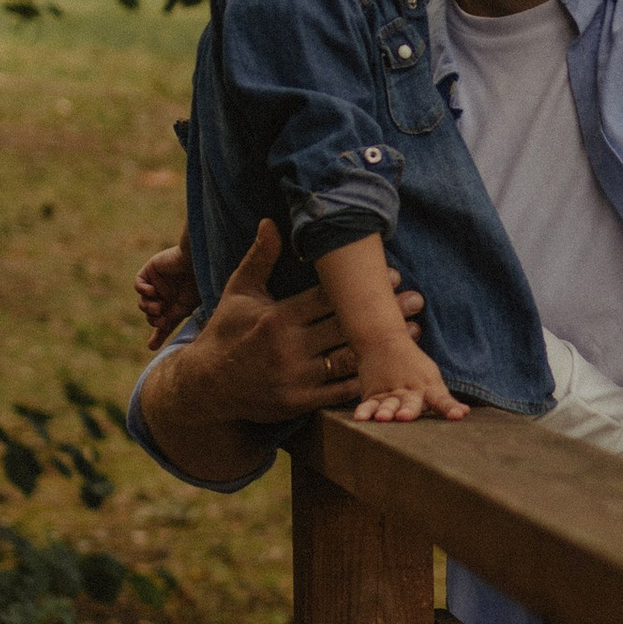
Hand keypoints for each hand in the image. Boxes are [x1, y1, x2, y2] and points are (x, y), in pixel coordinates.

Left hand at [137, 235, 199, 351]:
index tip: (152, 347)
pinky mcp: (150, 270)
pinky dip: (143, 290)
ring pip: (142, 301)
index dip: (157, 334)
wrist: (196, 262)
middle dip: (153, 318)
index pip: (162, 321)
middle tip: (160, 319)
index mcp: (175, 303)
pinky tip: (152, 291)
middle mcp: (166, 294)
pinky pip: (138, 284)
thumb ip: (170, 321)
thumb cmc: (196, 285)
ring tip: (158, 307)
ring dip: (147, 307)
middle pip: (150, 313)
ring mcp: (157, 282)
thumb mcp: (183, 309)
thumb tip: (158, 337)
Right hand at [165, 221, 424, 421]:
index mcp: (278, 317)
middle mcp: (289, 347)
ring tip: (414, 334)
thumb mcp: (239, 292)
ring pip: (349, 359)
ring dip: (383, 347)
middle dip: (384, 314)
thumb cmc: (226, 332)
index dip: (361, 287)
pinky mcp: (298, 402)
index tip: (393, 277)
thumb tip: (271, 221)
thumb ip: (259, 257)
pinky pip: (339, 391)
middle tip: (417, 301)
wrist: (206, 385)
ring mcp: (295, 377)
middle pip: (346, 326)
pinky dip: (366, 381)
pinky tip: (389, 369)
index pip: (329, 297)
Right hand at [351, 342, 468, 425]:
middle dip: (409, 410)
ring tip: (382, 418)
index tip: (459, 415)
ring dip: (385, 411)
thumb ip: (444, 400)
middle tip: (405, 416)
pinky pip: (368, 405)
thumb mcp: (432, 379)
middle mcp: (409, 391)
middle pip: (410, 402)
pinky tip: (360, 418)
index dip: (450, 408)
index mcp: (428, 387)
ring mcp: (389, 393)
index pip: (442, 400)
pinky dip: (364, 411)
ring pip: (388, 404)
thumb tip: (463, 414)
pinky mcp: (372, 395)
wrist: (382, 341)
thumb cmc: (414, 366)